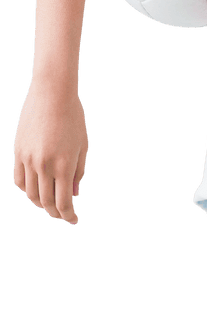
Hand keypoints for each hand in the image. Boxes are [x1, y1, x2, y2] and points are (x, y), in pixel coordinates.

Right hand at [13, 85, 88, 224]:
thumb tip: (73, 194)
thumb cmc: (73, 116)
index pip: (63, 202)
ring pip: (30, 194)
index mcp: (64, 165)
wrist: (52, 93)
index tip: (74, 220)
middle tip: (63, 215)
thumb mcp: (82, 144)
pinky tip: (36, 190)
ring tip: (50, 204)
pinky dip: (27, 189)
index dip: (68, 215)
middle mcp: (44, 165)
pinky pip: (19, 180)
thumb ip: (78, 171)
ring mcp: (29, 159)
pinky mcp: (18, 152)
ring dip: (40, 203)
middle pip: (46, 202)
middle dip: (55, 212)